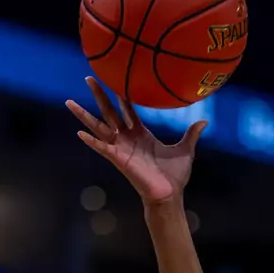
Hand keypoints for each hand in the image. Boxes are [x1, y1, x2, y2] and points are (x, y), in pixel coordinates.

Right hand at [66, 77, 206, 204]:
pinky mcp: (118, 159)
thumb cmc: (175, 176)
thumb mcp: (185, 150)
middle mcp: (127, 139)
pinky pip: (102, 148)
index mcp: (141, 134)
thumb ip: (191, 135)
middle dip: (99, 96)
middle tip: (89, 78)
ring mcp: (121, 148)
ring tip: (69, 102)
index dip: (121, 95)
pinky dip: (91, 141)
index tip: (115, 79)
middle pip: (109, 112)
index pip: (128, 109)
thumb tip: (203, 122)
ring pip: (99, 127)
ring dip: (85, 115)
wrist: (170, 195)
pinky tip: (79, 133)